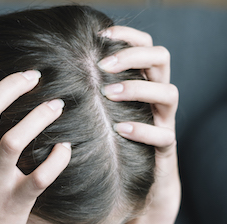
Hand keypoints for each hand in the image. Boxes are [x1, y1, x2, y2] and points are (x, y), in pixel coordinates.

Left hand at [99, 27, 180, 220]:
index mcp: (147, 82)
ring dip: (137, 88)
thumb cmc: (115, 142)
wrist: (142, 185)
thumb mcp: (105, 112)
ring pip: (169, 93)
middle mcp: (160, 97)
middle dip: (133, 56)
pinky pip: (164, 135)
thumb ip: (93, 90)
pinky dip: (143, 130)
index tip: (101, 36)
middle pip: (162, 58)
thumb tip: (57, 70)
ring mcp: (165, 121)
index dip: (128, 35)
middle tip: (104, 65)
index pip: (147, 45)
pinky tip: (120, 129)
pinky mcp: (166, 148)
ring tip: (108, 94)